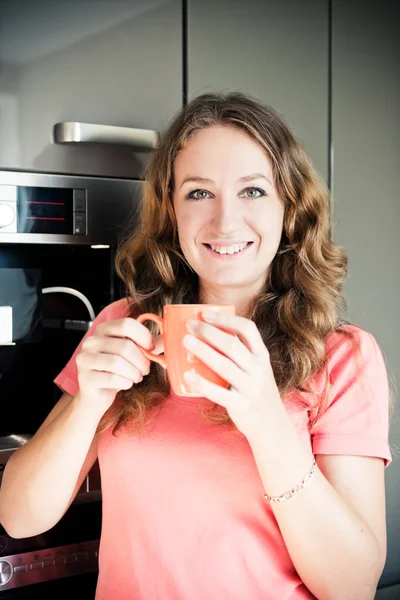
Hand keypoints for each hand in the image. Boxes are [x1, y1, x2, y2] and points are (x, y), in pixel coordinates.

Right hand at [76, 318, 162, 414]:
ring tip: (136, 377)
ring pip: (117, 363)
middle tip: (145, 370)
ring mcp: (85, 358)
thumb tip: (170, 337)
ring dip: (134, 373)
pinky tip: (125, 383)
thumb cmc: (117, 371)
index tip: (151, 349)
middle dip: (141, 361)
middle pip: (125, 346)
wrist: (97, 394)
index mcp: (104, 329)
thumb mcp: (133, 354)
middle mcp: (91, 341)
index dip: (144, 336)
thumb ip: (149, 344)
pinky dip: (125, 383)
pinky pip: (112, 379)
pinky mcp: (85, 377)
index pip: (127, 324)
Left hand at [183, 310, 286, 439]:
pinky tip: (187, 375)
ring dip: (204, 351)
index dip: (226, 319)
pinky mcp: (241, 405)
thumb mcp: (255, 368)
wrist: (272, 425)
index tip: (205, 313)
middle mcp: (258, 369)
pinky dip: (202, 384)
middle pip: (233, 345)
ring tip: (186, 341)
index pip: (248, 329)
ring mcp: (250, 387)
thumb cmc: (255, 391)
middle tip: (189, 325)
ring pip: (225, 365)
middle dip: (209, 332)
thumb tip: (209, 332)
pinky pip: (219, 393)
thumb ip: (239, 352)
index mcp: (261, 355)